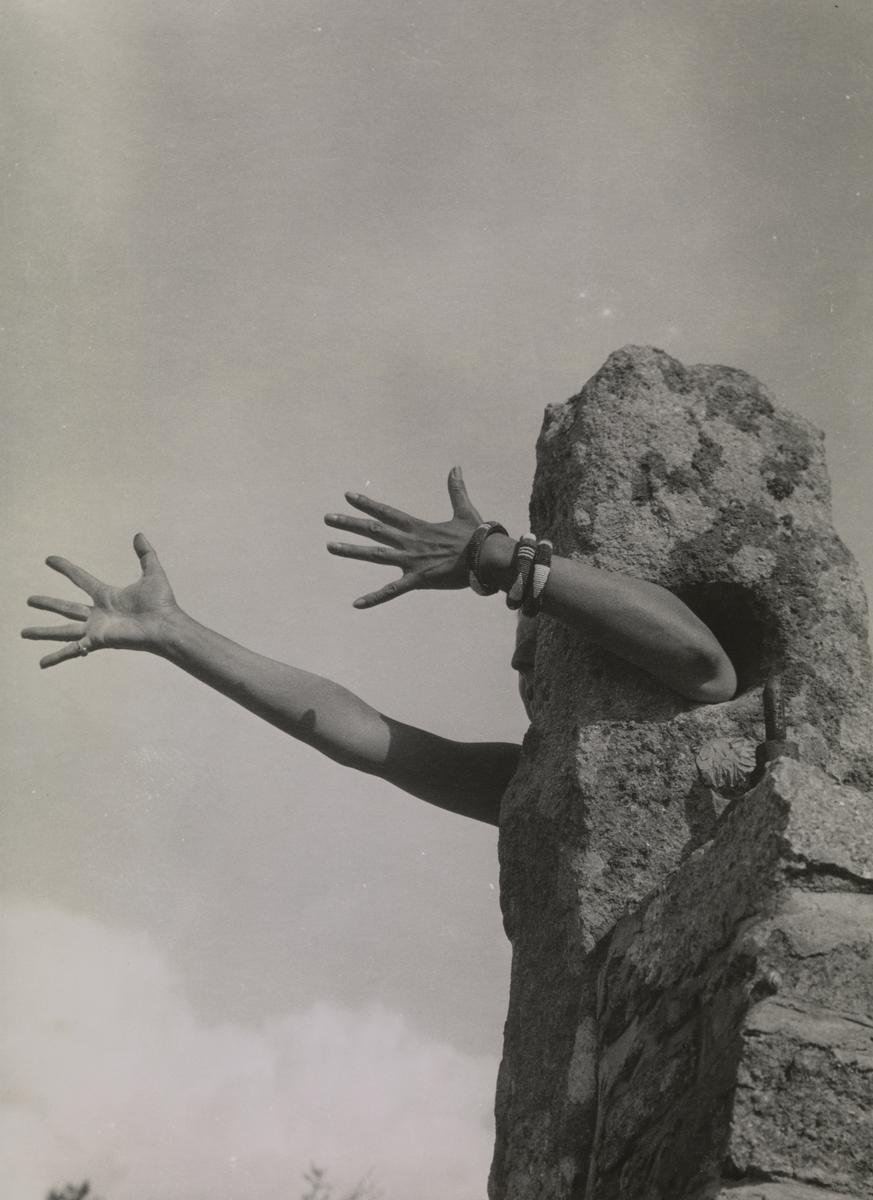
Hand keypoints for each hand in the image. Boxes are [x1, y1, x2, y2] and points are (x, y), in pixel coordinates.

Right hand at [22, 534, 179, 666]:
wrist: (166, 624)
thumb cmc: (162, 603)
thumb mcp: (152, 572)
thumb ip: (145, 554)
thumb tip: (139, 535)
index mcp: (107, 596)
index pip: (80, 579)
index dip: (65, 568)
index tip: (49, 560)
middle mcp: (98, 614)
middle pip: (66, 608)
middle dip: (47, 603)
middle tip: (28, 599)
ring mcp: (96, 629)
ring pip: (62, 630)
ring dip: (43, 632)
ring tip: (23, 633)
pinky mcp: (98, 641)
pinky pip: (73, 649)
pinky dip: (57, 657)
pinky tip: (41, 663)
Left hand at [325, 467, 483, 607]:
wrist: (486, 557)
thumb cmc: (477, 536)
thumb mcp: (464, 510)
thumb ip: (456, 490)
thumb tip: (456, 467)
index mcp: (418, 527)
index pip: (386, 512)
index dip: (367, 504)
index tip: (348, 496)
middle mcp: (410, 542)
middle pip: (374, 530)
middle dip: (349, 523)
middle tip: (327, 518)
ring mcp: (412, 561)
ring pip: (375, 555)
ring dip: (351, 550)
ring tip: (330, 546)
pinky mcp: (418, 579)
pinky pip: (392, 591)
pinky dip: (374, 598)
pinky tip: (356, 603)